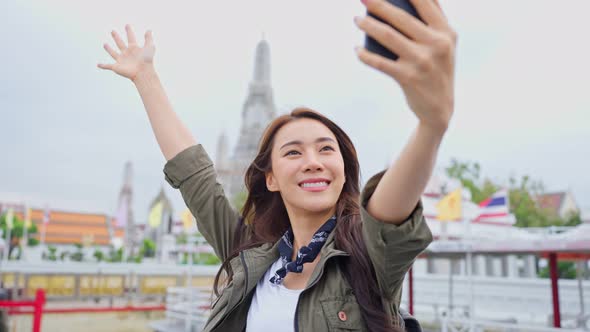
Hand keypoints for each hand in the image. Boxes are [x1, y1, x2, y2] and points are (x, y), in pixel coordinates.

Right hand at [97, 25, 155, 81]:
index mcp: (134, 48)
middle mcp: (127, 53)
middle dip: (116, 37)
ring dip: (109, 49)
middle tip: (112, 31)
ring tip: (105, 44)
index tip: (127, 25)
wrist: (143, 73)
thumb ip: (149, 39)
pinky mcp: (116, 67)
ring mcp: (121, 60)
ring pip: (113, 53)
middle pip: (120, 43)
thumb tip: (149, 30)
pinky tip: (98, 65)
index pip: (131, 37)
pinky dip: (103, 66)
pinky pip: (108, 66)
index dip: (129, 31)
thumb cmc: (147, 61)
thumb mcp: (149, 47)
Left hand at [355, 0, 455, 133]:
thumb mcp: (446, 44)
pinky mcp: (408, 78)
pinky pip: (380, 63)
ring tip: (356, 20)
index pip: (426, 2)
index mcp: (446, 32)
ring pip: (388, 37)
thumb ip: (436, 20)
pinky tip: (356, 49)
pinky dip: (365, 56)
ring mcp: (422, 61)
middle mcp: (437, 44)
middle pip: (401, 17)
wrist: (440, 108)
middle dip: (378, 4)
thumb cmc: (438, 69)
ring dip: (367, 25)